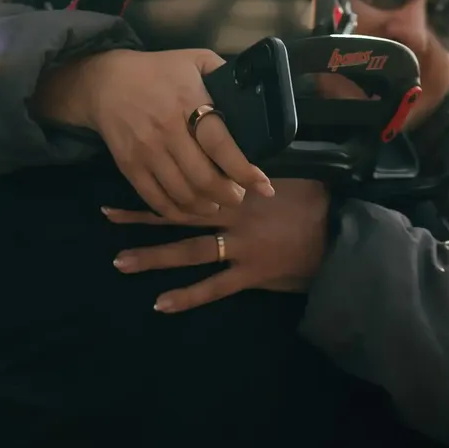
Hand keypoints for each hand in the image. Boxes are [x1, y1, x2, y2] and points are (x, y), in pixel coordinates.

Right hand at [35, 49, 273, 221]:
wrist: (105, 81)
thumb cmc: (157, 70)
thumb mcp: (194, 58)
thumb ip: (223, 73)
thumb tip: (251, 92)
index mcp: (187, 101)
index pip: (219, 144)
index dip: (244, 170)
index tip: (263, 185)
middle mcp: (167, 130)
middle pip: (203, 177)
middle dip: (228, 194)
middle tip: (239, 196)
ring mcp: (146, 151)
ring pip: (182, 193)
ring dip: (205, 206)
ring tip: (217, 203)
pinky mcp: (130, 166)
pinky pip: (155, 199)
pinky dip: (176, 212)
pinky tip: (190, 210)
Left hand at [105, 180, 331, 312]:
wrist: (342, 236)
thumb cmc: (318, 201)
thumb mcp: (290, 170)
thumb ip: (259, 164)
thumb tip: (238, 144)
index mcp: (240, 187)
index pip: (193, 177)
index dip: (162, 175)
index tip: (133, 167)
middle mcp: (233, 215)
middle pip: (180, 213)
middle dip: (142, 215)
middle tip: (106, 215)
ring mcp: (239, 246)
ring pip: (189, 251)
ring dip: (153, 256)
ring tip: (119, 261)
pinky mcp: (250, 274)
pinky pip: (213, 287)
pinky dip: (187, 296)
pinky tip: (160, 303)